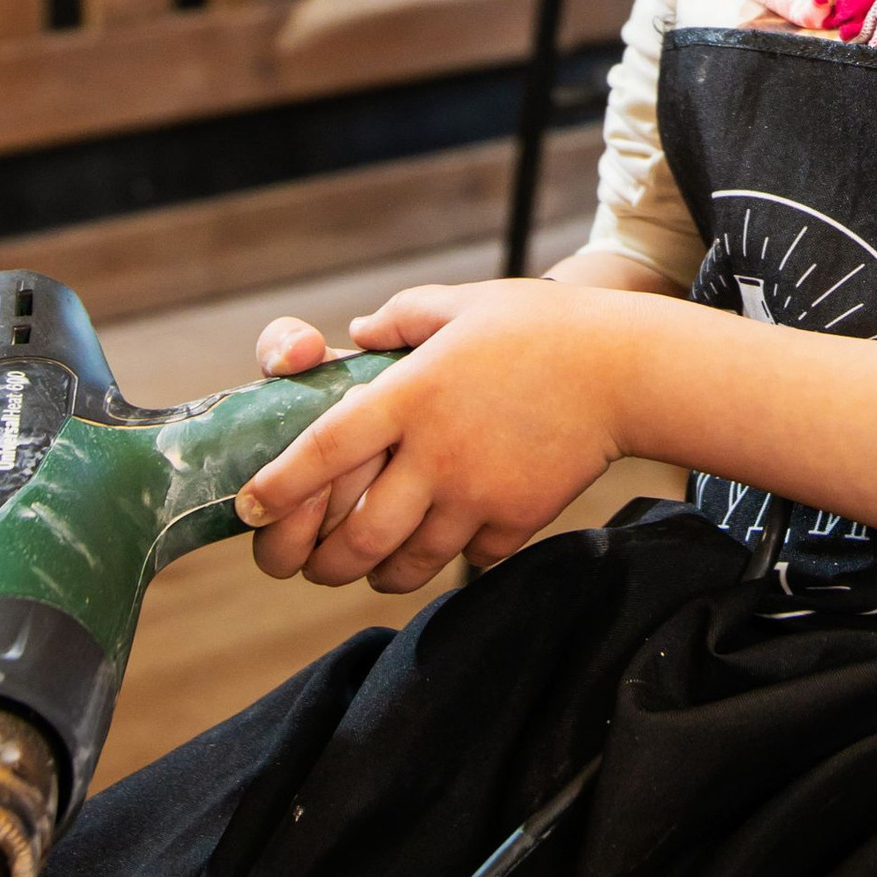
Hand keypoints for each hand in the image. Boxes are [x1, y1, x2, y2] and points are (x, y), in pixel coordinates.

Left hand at [235, 282, 629, 594]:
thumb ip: (401, 318)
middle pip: (354, 535)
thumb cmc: (539, 327)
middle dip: (317, 561)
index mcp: (411, 394)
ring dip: (373, 573)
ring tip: (363, 567)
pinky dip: (447, 560)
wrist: (624, 369)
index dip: (278, 487)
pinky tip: (443, 543)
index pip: (323, 450)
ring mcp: (476, 494)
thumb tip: (356, 332)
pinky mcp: (514, 521)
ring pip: (403, 564)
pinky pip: (466, 561)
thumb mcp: (462, 303)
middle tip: (302, 563)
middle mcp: (435, 452)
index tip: (251, 508)